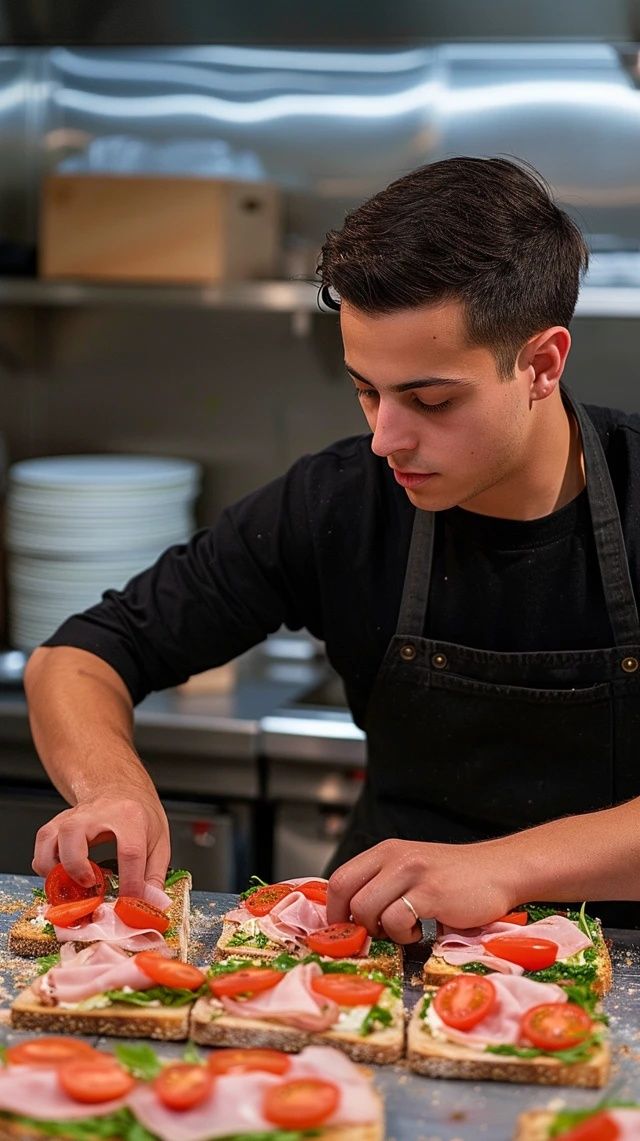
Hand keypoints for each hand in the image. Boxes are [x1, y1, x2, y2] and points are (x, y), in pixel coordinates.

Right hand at [32, 791, 170, 899]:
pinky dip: (45, 864)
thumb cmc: (139, 815)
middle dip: (75, 865)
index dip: (130, 883)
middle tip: (88, 885)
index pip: (130, 851)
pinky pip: (42, 843)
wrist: (121, 789)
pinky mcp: (59, 822)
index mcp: (130, 816)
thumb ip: (154, 875)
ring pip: (49, 836)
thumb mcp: (159, 840)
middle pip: (73, 832)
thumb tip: (150, 904)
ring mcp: (74, 816)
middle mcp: (98, 813)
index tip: (128, 904)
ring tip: (70, 886)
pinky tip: (61, 876)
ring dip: (54, 868)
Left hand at [326, 838, 516, 942]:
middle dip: (351, 923)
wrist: (500, 870)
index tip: (343, 930)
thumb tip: (354, 922)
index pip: (340, 878)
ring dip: (381, 930)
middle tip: (372, 936)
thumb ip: (386, 886)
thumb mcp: (413, 872)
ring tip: (404, 931)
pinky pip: (396, 920)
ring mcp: (412, 872)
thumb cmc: (457, 879)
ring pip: (366, 908)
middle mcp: (394, 857)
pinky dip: (403, 935)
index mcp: (386, 852)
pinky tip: (419, 931)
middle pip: (346, 893)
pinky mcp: (430, 892)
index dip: (334, 909)